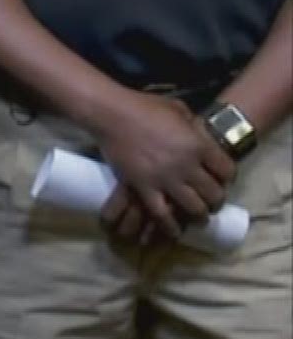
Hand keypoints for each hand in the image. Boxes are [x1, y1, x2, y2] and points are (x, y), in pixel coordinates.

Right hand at [92, 90, 234, 240]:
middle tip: (212, 203)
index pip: (226, 170)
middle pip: (213, 193)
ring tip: (198, 218)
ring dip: (198, 215)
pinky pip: (161, 213)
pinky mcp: (143, 187)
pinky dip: (170, 226)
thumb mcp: (177, 109)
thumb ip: (192, 125)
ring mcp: (165, 179)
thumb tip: (195, 132)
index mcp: (199, 145)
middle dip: (216, 201)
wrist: (111, 114)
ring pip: (192, 207)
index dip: (227, 177)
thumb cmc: (144, 106)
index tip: (222, 180)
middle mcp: (187, 166)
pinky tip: (174, 231)